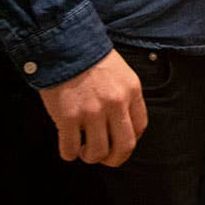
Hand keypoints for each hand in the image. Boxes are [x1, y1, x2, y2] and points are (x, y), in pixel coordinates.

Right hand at [38, 49, 145, 166]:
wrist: (64, 45)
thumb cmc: (91, 59)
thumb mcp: (120, 73)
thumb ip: (124, 97)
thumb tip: (122, 126)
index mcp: (131, 91)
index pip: (140, 128)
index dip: (129, 141)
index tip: (118, 143)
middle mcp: (115, 103)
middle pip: (124, 147)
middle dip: (114, 159)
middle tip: (104, 158)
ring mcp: (92, 111)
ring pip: (97, 152)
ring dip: (90, 157)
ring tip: (82, 149)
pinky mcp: (68, 117)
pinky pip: (70, 149)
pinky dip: (68, 154)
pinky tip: (68, 148)